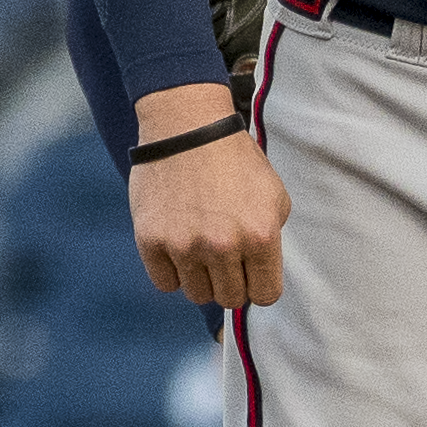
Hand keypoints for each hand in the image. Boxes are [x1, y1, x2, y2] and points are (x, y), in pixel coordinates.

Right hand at [129, 82, 290, 309]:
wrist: (187, 127)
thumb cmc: (234, 160)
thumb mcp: (275, 196)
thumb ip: (272, 238)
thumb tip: (260, 271)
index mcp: (261, 236)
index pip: (265, 295)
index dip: (259, 284)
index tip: (250, 271)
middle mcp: (223, 246)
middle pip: (230, 299)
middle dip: (230, 281)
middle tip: (224, 256)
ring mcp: (184, 246)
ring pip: (197, 295)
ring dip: (201, 278)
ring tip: (200, 247)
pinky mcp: (151, 241)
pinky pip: (165, 283)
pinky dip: (172, 271)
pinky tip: (177, 246)